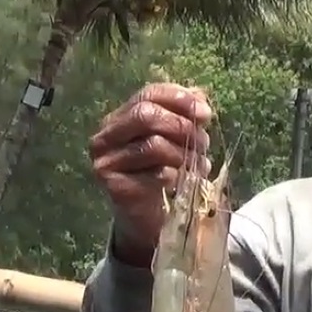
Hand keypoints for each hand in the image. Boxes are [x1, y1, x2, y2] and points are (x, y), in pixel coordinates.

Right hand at [89, 83, 212, 266]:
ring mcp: (105, 160)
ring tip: (201, 165)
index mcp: (119, 117)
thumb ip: (184, 115)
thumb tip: (200, 96)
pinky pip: (154, 173)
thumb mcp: (175, 140)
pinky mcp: (114, 185)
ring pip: (153, 144)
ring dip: (185, 154)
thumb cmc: (161, 173)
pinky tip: (183, 182)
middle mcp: (105, 135)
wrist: (146, 217)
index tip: (206, 113)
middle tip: (204, 143)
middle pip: (146, 115)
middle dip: (182, 126)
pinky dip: (176, 176)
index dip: (179, 99)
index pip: (148, 94)